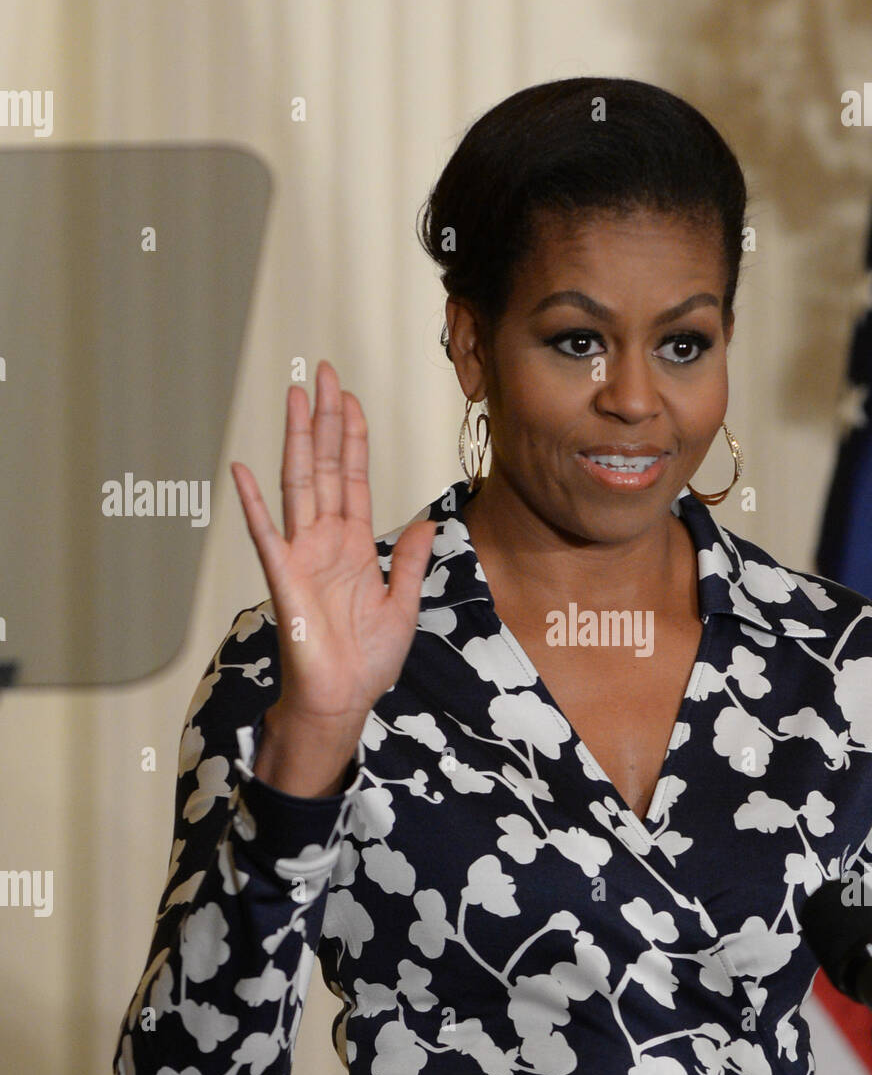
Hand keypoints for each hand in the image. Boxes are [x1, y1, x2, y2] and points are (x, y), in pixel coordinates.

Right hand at [230, 360, 435, 760]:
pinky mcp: (282, 579)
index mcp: (353, 545)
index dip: (352, 438)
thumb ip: (410, 562)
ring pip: (298, 485)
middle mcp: (325, 541)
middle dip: (325, 420)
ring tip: (295, 396)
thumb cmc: (368, 660)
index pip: (352, 478)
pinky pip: (265, 534)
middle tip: (324, 373)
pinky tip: (242, 468)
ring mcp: (301, 555)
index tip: (350, 399)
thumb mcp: (404, 605)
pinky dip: (252, 503)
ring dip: (296, 441)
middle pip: (324, 467)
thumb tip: (426, 523)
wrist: (344, 700)